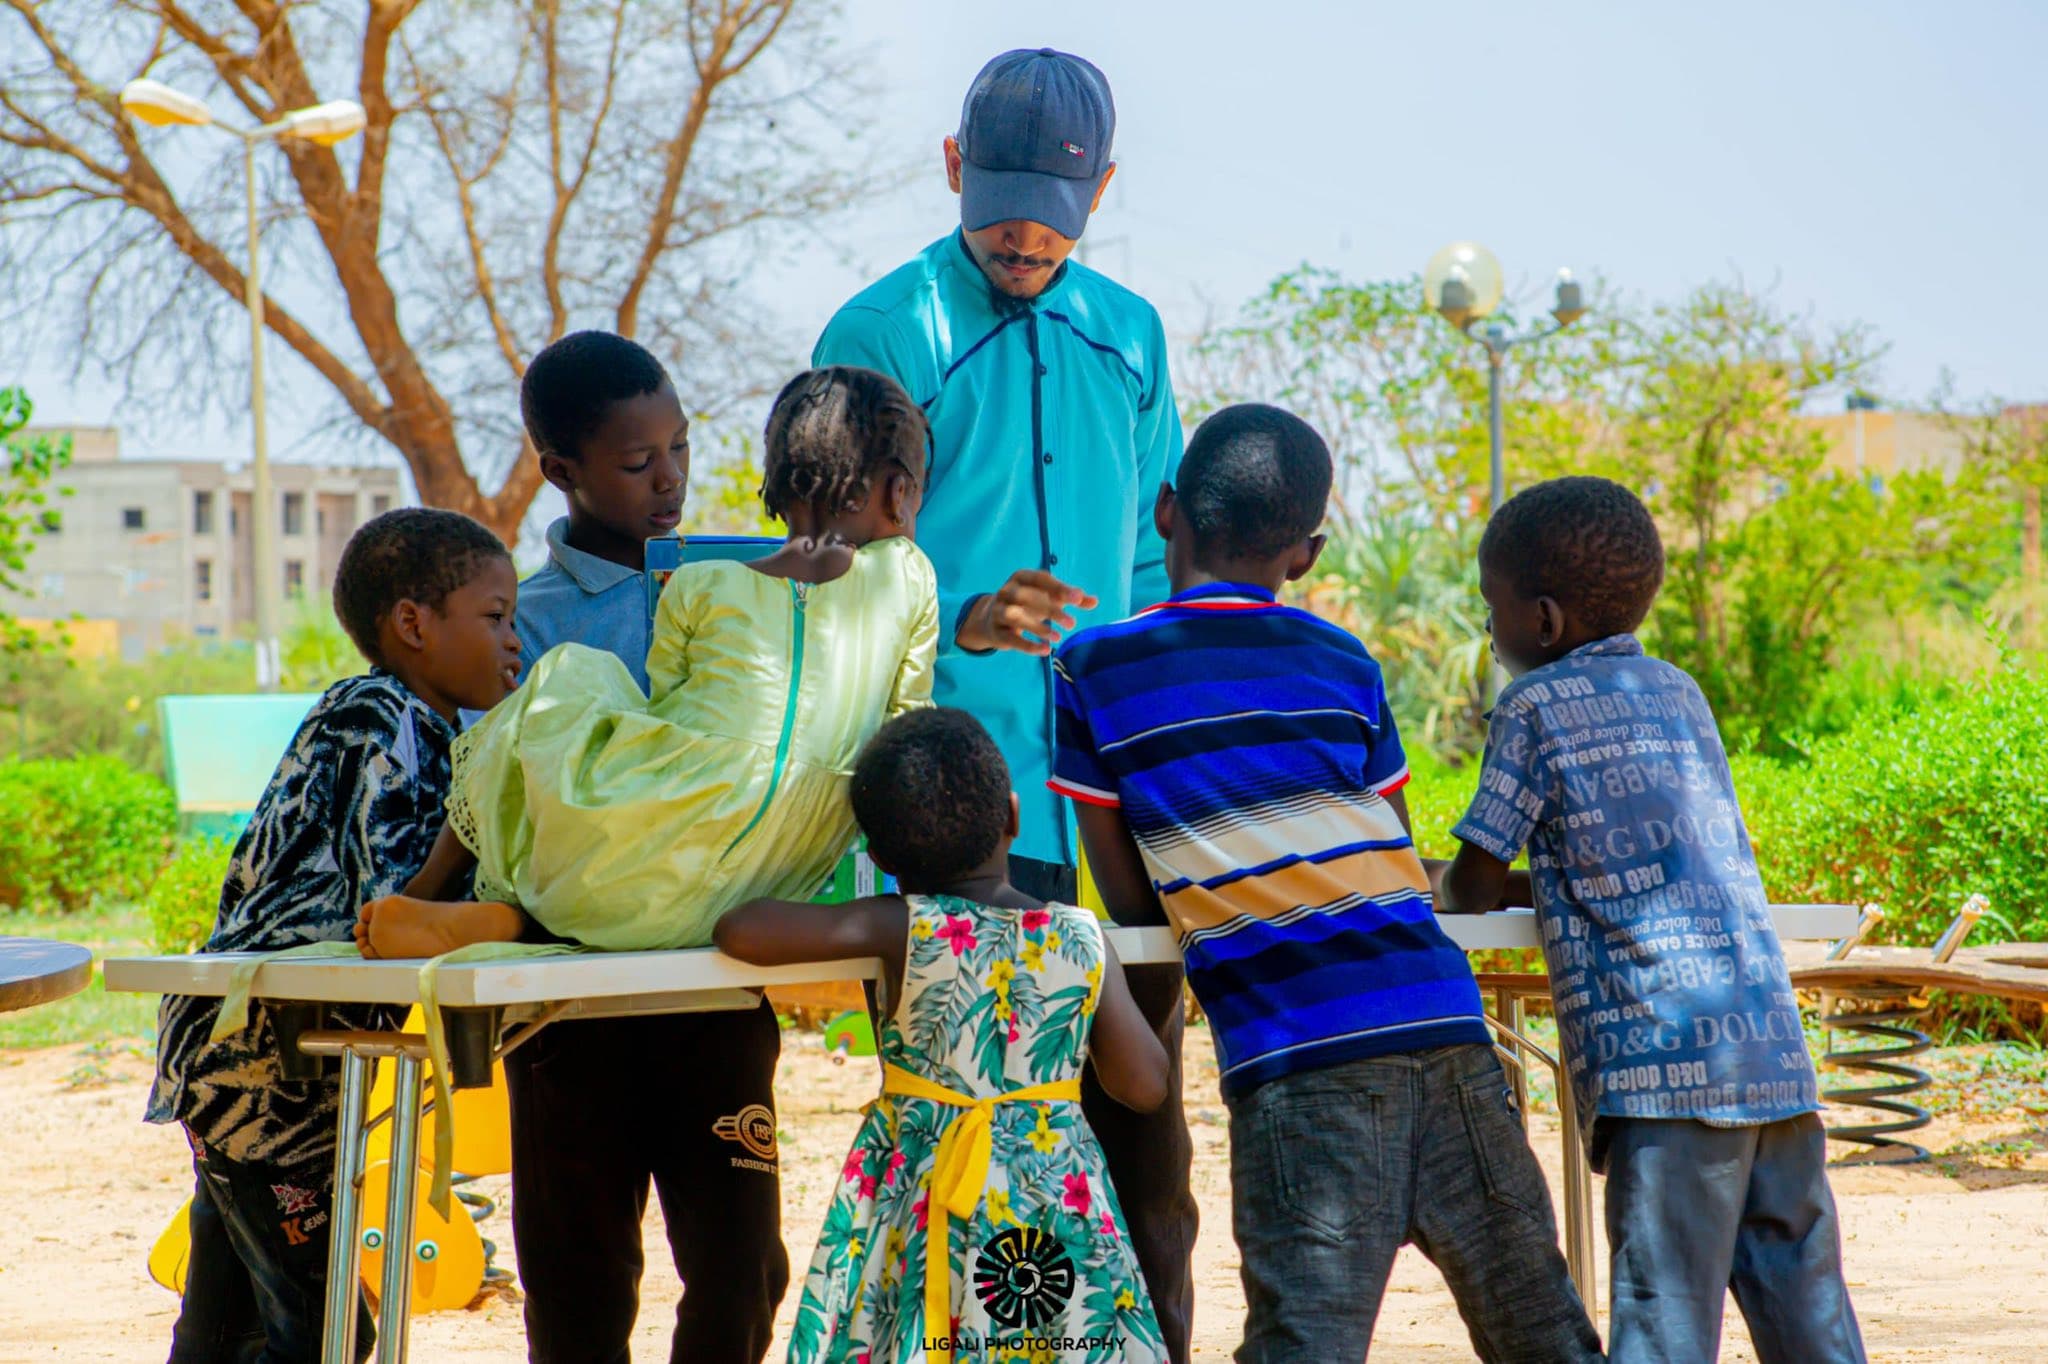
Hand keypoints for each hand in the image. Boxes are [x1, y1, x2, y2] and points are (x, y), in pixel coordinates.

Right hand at [957, 569, 1097, 655]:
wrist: (990, 619)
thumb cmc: (1028, 604)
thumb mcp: (1048, 597)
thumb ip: (1071, 598)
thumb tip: (1095, 601)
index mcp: (1021, 578)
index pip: (1041, 580)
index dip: (1059, 588)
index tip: (1077, 598)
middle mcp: (1007, 591)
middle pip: (1027, 597)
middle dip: (1050, 610)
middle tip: (1072, 624)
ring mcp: (998, 611)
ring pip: (1015, 616)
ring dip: (1037, 627)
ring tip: (1057, 637)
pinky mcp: (996, 632)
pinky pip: (1010, 638)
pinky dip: (1028, 645)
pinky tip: (1045, 650)